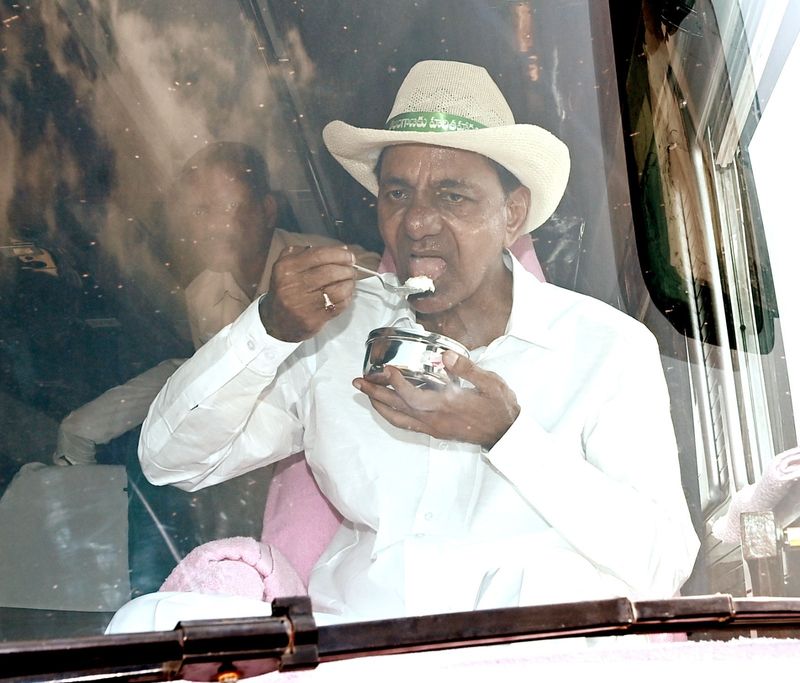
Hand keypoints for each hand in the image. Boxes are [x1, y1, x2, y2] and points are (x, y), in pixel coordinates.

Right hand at [260, 245, 354, 341]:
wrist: (276, 322)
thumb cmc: (286, 290)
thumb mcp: (286, 266)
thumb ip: (306, 253)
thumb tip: (339, 250)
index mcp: (286, 268)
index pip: (319, 255)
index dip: (339, 254)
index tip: (349, 256)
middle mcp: (292, 285)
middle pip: (330, 272)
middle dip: (347, 269)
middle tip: (351, 270)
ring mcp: (302, 304)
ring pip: (337, 289)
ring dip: (349, 284)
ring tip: (349, 282)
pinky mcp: (312, 319)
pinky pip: (338, 305)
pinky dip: (347, 298)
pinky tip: (345, 295)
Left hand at [352, 351, 519, 449]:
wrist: (506, 435)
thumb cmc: (500, 407)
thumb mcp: (490, 383)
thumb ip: (466, 369)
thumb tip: (445, 355)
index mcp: (448, 405)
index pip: (414, 396)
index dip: (397, 384)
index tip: (386, 370)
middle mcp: (436, 419)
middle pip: (398, 408)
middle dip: (376, 394)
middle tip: (358, 382)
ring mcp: (434, 428)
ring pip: (399, 419)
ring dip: (380, 406)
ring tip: (366, 393)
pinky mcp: (436, 432)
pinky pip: (408, 425)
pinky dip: (392, 416)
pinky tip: (387, 408)